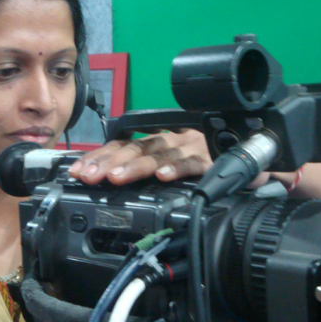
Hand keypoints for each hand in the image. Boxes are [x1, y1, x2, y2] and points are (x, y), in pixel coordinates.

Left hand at [69, 129, 211, 184]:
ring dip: (135, 167)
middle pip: (134, 149)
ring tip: (116, 179)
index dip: (98, 157)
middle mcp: (168, 141)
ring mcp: (188, 149)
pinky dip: (177, 169)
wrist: (244, 149)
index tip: (76, 171)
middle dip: (108, 162)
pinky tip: (163, 177)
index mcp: (155, 142)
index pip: (120, 145)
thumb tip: (104, 179)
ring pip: (158, 155)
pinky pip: (192, 164)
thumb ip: (140, 170)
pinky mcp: (208, 160)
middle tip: (89, 176)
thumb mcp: (166, 162)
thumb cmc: (199, 158)